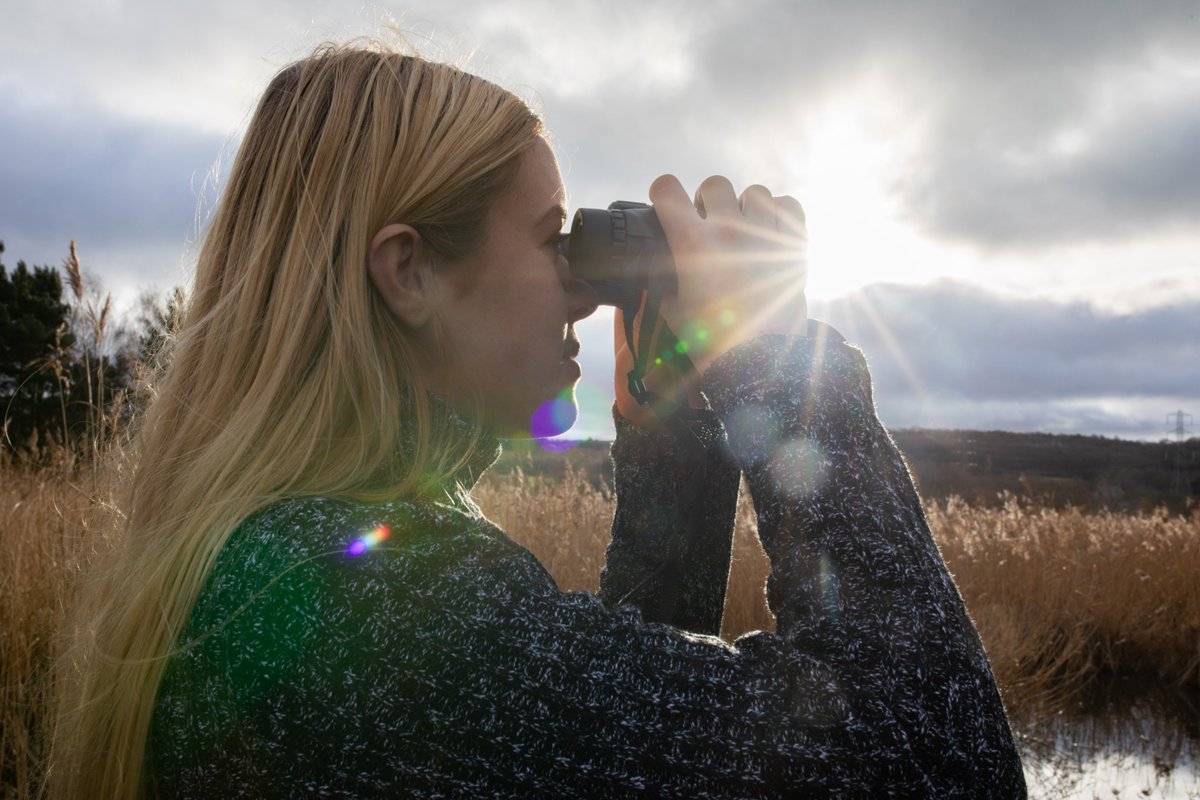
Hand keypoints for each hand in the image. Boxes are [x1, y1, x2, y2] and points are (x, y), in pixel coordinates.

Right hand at [614, 175, 807, 427]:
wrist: (758, 363)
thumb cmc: (710, 343)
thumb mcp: (670, 311)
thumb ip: (661, 282)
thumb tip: (659, 272)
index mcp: (690, 243)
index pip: (667, 190)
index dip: (663, 193)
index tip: (665, 201)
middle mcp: (728, 229)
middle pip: (714, 185)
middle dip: (707, 201)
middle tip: (708, 222)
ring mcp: (764, 233)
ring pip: (754, 192)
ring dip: (744, 207)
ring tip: (744, 228)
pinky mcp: (794, 245)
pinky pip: (788, 204)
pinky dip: (779, 212)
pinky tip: (771, 230)